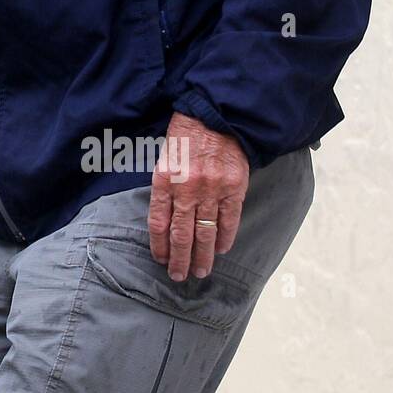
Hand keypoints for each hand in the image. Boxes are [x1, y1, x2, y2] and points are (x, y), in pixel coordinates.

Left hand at [147, 111, 249, 281]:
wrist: (215, 116)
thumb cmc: (185, 137)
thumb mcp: (164, 158)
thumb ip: (164, 187)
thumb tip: (164, 219)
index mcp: (164, 179)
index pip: (158, 222)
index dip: (159, 245)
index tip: (161, 260)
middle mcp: (187, 188)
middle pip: (181, 234)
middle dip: (179, 259)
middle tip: (178, 276)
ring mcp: (212, 189)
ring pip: (205, 232)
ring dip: (202, 256)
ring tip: (199, 272)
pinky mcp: (234, 188)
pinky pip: (229, 220)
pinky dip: (224, 238)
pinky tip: (220, 251)